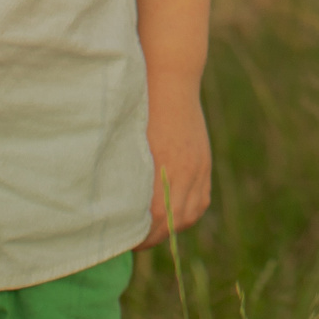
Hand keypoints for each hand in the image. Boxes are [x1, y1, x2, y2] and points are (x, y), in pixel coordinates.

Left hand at [139, 89, 211, 247]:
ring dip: (173, 227)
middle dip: (154, 236)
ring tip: (154, 229)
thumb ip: (127, 175)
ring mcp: (198, 167)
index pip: (156, 220)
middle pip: (174, 222)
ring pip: (190, 214)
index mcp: (162, 168)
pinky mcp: (204, 162)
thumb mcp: (129, 143)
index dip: (141, 235)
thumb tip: (114, 205)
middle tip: (135, 239)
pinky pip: (201, 200)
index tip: (125, 239)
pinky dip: (188, 212)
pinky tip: (174, 213)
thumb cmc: (139, 108)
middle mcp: (184, 171)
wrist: (171, 79)